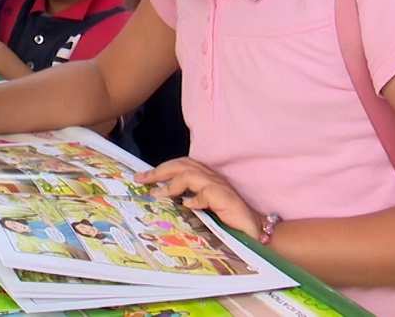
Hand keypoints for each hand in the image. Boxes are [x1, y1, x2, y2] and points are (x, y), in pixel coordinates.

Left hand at [135, 157, 262, 239]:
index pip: (180, 165)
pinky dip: (195, 198)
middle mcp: (211, 177)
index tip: (141, 177)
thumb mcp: (202, 208)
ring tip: (157, 194)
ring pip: (191, 174)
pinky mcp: (225, 198)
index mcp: (205, 177)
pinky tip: (187, 206)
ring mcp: (219, 187)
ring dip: (172, 184)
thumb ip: (186, 199)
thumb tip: (162, 199)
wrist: (253, 229)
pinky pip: (207, 193)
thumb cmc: (226, 219)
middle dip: (160, 171)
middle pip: (182, 164)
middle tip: (142, 179)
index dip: (160, 169)